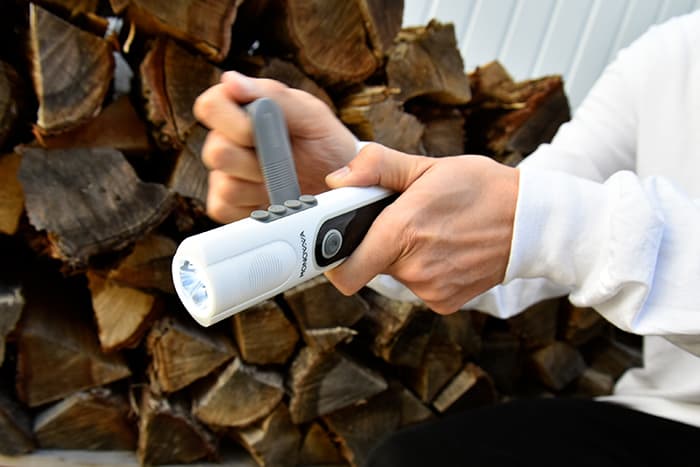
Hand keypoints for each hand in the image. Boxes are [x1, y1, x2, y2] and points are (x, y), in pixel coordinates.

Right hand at [193, 71, 356, 222]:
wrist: (340, 184)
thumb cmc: (325, 142)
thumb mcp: (310, 114)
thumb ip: (273, 95)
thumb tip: (230, 80)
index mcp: (241, 107)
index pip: (210, 107)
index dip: (234, 123)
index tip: (263, 133)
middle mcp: (226, 139)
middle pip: (215, 152)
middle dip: (258, 162)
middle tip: (286, 161)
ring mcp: (225, 173)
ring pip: (225, 185)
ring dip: (262, 186)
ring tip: (284, 180)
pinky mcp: (227, 203)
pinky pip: (225, 208)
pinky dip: (254, 208)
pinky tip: (273, 198)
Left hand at [324, 144, 518, 313]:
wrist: (530, 221)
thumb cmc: (480, 188)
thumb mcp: (427, 167)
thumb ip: (377, 168)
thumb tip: (338, 179)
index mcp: (401, 232)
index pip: (344, 271)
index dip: (334, 259)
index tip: (337, 245)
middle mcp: (413, 268)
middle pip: (370, 266)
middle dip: (378, 245)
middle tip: (404, 222)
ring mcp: (431, 289)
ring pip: (396, 276)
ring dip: (404, 257)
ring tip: (432, 232)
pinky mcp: (445, 302)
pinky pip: (419, 287)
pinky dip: (426, 271)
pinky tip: (446, 250)